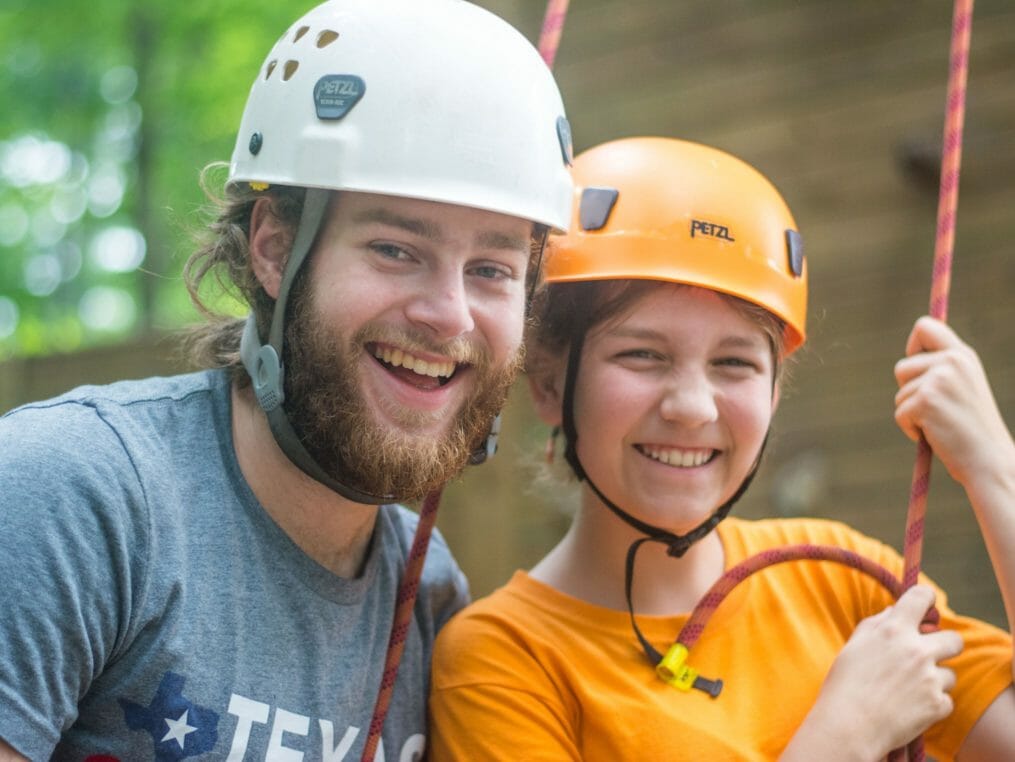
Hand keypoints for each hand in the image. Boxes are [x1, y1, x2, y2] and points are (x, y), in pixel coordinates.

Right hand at [787, 585, 961, 760]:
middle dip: (945, 646)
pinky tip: (911, 707)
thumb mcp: (855, 644)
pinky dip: (933, 704)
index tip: (925, 605)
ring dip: (935, 680)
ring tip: (910, 690)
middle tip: (928, 656)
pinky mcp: (938, 705)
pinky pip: (946, 700)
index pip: (921, 598)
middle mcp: (917, 650)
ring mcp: (930, 679)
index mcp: (894, 630)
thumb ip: (878, 623)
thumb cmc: (845, 683)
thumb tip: (895, 612)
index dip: (926, 598)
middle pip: (954, 639)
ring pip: (950, 674)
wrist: (849, 725)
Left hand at [894, 316, 1013, 486]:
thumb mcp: (962, 388)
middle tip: (935, 409)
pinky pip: (900, 413)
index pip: (925, 326)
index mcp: (963, 356)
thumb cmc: (971, 429)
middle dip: (909, 391)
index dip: (913, 345)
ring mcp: (939, 379)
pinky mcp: (926, 400)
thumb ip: (942, 370)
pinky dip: (910, 429)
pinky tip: (934, 435)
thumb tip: (907, 364)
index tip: (917, 367)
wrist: (989, 460)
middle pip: (902, 367)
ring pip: (900, 393)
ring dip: (912, 413)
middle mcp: (952, 361)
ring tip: (940, 423)